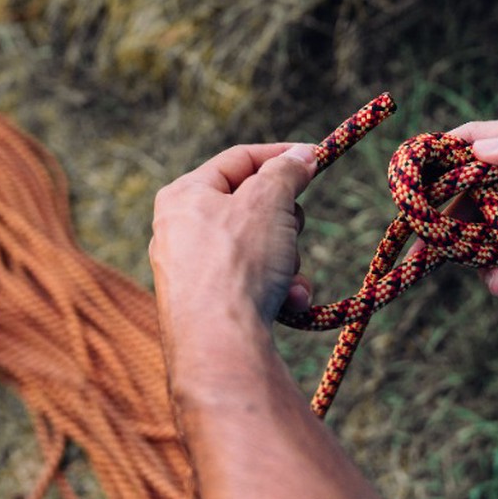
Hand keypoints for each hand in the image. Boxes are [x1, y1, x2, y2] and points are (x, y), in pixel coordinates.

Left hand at [149, 143, 317, 356]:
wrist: (220, 343)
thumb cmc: (237, 263)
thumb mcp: (269, 201)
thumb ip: (286, 171)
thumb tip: (301, 154)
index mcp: (184, 195)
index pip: (239, 159)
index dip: (282, 156)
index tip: (316, 157)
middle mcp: (180, 230)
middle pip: (252, 205)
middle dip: (285, 220)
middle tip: (292, 228)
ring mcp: (193, 271)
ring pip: (260, 247)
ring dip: (286, 260)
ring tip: (285, 277)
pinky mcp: (209, 305)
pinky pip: (254, 282)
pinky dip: (278, 288)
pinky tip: (288, 302)